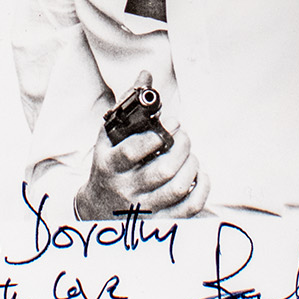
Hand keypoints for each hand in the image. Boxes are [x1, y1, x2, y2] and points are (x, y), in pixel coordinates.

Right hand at [75, 75, 208, 219]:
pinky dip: (201, 190)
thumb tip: (146, 75)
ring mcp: (143, 209)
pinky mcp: (158, 223)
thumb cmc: (108, 166)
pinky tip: (199, 176)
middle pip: (162, 170)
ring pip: (176, 189)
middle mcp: (125, 189)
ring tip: (190, 155)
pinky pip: (188, 209)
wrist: (97, 208)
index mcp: (110, 166)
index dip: (155, 137)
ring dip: (191, 166)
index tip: (171, 123)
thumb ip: (127, 105)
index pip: (132, 152)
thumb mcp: (109, 137)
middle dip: (181, 147)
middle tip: (184, 136)